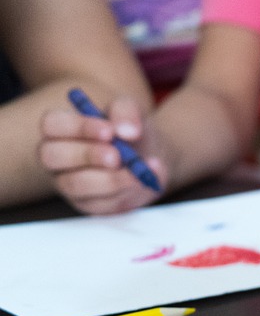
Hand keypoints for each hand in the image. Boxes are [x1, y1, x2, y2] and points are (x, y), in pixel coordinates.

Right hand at [39, 94, 168, 214]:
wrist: (151, 157)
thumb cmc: (129, 130)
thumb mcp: (131, 110)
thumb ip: (126, 112)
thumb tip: (128, 131)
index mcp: (60, 128)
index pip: (52, 124)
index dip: (78, 127)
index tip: (109, 131)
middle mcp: (57, 157)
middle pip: (52, 156)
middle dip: (87, 155)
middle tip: (117, 156)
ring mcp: (69, 183)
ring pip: (76, 184)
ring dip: (110, 179)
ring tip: (138, 171)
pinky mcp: (89, 204)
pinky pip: (100, 203)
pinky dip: (124, 193)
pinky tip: (142, 182)